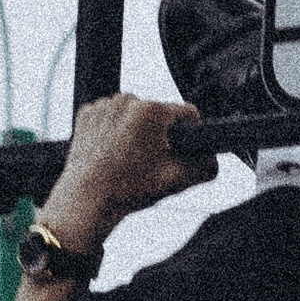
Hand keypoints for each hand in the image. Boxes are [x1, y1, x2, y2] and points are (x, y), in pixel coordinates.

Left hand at [43, 94, 215, 248]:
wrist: (87, 200)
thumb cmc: (127, 190)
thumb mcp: (175, 181)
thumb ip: (204, 168)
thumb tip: (213, 161)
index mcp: (154, 111)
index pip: (187, 114)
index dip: (189, 134)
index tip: (181, 149)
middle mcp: (129, 100)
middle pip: (158, 116)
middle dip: (158, 136)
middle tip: (149, 163)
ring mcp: (106, 105)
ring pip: (133, 117)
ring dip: (134, 133)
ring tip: (127, 161)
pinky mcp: (88, 113)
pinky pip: (109, 118)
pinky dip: (112, 132)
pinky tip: (110, 154)